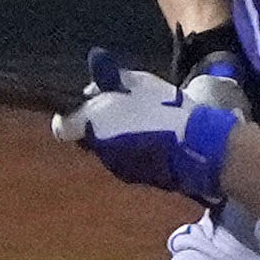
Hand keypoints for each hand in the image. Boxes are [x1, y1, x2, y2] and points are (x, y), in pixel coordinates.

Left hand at [52, 48, 238, 203]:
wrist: (197, 145)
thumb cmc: (164, 107)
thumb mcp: (138, 82)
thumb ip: (111, 80)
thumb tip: (93, 84)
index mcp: (93, 124)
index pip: (62, 127)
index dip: (71, 117)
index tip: (87, 106)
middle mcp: (99, 150)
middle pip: (88, 138)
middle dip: (99, 125)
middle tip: (122, 109)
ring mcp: (118, 168)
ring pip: (108, 150)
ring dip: (118, 138)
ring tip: (144, 124)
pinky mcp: (137, 179)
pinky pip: (127, 162)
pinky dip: (135, 152)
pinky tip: (156, 140)